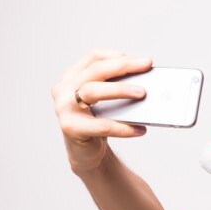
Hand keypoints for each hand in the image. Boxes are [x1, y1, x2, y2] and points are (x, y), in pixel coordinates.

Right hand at [51, 49, 152, 172]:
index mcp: (72, 76)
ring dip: (121, 90)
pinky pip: (102, 125)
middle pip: (95, 71)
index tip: (143, 61)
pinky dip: (123, 127)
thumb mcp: (105, 100)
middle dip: (123, 67)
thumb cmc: (98, 122)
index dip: (119, 56)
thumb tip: (145, 80)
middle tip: (146, 68)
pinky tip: (140, 129)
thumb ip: (116, 86)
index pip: (95, 57)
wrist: (86, 153)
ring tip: (143, 93)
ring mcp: (64, 107)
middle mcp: (64, 89)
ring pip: (93, 91)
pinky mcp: (70, 128)